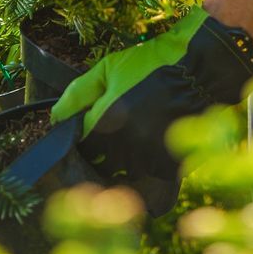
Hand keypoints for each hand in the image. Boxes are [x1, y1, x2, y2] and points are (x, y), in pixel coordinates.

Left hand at [48, 7, 252, 213]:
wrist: (198, 69)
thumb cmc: (150, 64)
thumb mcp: (108, 69)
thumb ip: (77, 94)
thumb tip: (54, 118)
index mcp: (106, 121)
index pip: (80, 146)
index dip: (83, 139)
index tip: (91, 132)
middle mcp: (125, 144)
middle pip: (100, 165)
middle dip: (102, 156)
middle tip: (115, 139)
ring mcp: (149, 158)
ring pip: (126, 176)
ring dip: (125, 168)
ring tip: (135, 145)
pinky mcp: (171, 167)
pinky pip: (153, 189)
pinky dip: (149, 182)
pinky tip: (151, 162)